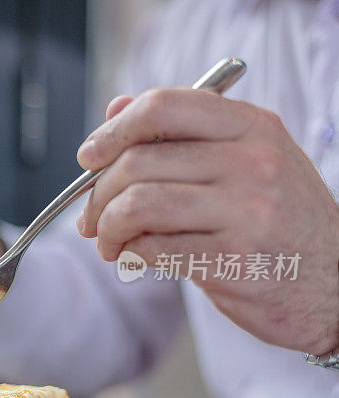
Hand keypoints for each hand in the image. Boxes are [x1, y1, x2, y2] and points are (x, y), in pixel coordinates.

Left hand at [76, 88, 338, 353]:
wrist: (336, 285)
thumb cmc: (279, 221)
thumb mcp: (244, 162)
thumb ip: (179, 135)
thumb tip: (114, 110)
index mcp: (252, 126)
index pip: (163, 106)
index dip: (113, 131)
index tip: (88, 157)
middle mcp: (253, 161)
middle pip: (138, 161)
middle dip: (98, 194)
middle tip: (91, 217)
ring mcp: (248, 211)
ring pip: (138, 205)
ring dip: (107, 227)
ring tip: (108, 242)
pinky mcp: (235, 261)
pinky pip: (154, 249)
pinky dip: (129, 254)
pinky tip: (134, 258)